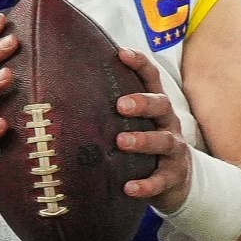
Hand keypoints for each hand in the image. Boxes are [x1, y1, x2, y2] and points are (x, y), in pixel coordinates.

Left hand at [112, 47, 195, 207]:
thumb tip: (64, 92)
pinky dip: (146, 184)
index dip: (139, 64)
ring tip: (122, 141)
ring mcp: (173, 150)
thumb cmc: (145, 148)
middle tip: (121, 104)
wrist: (176, 182)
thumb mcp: (135, 125)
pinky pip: (162, 179)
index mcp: (156, 109)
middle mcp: (168, 124)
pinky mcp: (173, 176)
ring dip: (143, 140)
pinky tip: (129, 187)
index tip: (121, 53)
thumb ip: (111, 112)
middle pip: (162, 105)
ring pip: (164, 141)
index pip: (151, 79)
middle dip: (143, 102)